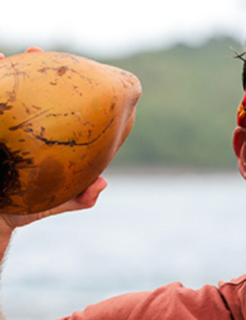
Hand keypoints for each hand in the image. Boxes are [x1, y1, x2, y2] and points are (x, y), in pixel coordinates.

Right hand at [0, 46, 104, 234]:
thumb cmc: (27, 209)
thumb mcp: (54, 204)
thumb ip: (78, 198)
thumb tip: (103, 183)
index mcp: (55, 140)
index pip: (70, 110)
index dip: (76, 90)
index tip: (79, 71)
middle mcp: (33, 129)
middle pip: (38, 93)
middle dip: (36, 69)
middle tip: (35, 51)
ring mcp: (12, 128)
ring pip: (11, 95)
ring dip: (7, 72)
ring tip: (3, 57)